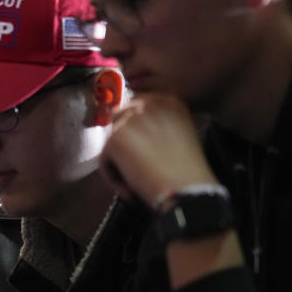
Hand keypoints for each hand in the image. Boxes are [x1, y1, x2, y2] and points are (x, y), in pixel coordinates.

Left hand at [100, 94, 218, 204]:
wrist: (186, 188)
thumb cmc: (186, 173)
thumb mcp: (180, 137)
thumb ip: (159, 127)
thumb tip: (136, 134)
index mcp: (168, 103)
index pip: (137, 107)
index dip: (133, 130)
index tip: (137, 148)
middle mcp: (148, 105)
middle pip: (118, 120)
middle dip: (121, 142)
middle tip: (133, 167)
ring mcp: (130, 120)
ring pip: (111, 143)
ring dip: (119, 162)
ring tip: (136, 180)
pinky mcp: (115, 138)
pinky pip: (104, 160)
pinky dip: (113, 178)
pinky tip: (131, 187)